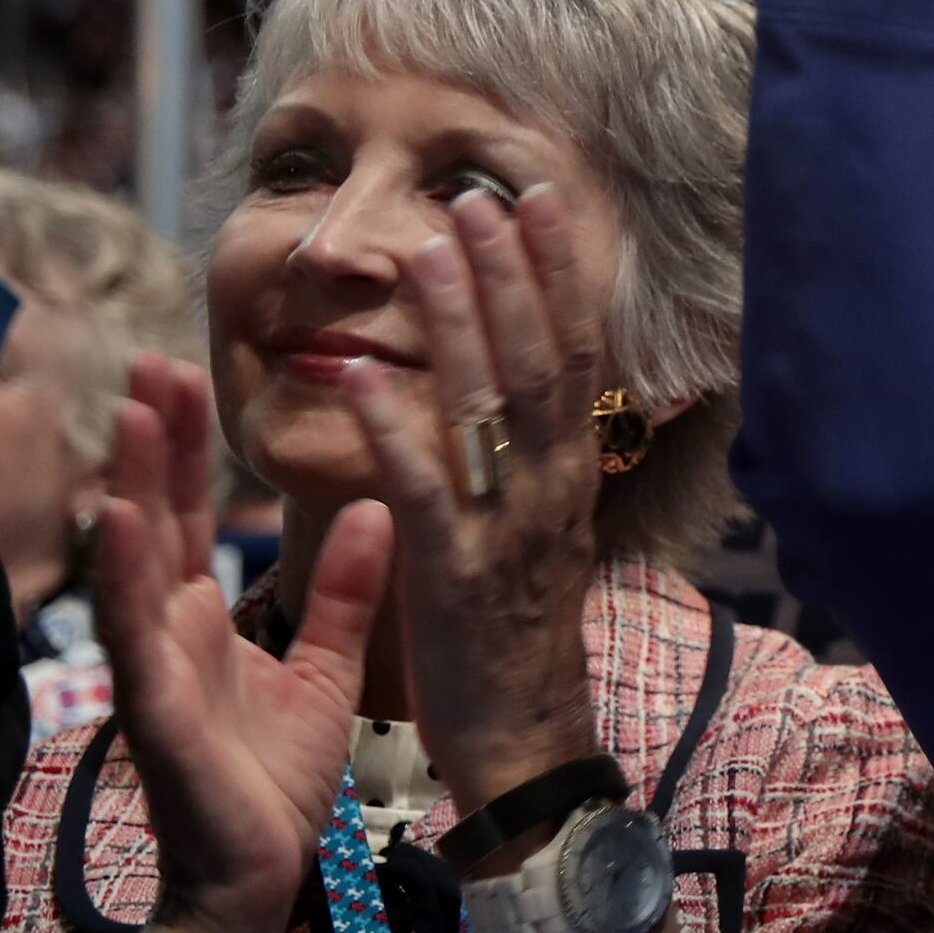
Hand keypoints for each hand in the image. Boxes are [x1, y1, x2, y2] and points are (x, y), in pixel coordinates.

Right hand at [88, 358, 390, 932]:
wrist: (262, 872)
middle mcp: (169, 629)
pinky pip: (140, 633)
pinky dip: (130, 575)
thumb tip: (372, 508)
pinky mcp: (156, 708)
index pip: (192, 513)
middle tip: (152, 360)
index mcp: (204, 617)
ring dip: (131, 484)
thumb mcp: (324, 666)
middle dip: (151, 442)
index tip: (189, 370)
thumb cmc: (274, 776)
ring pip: (137, 560)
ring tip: (132, 411)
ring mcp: (155, 665)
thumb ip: (341, 590)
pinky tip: (126, 520)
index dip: (186, 446)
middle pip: (156, 518)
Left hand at [343, 187, 610, 819]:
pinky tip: (360, 378)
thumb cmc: (518, 633)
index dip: (556, 272)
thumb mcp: (540, 531)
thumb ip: (528, 457)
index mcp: (570, 474)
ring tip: (430, 250)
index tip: (538, 198)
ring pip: (489, 407)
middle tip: (482, 195)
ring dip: (460, 323)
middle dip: (512, 272)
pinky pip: (424, 488)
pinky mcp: (454, 571)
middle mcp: (551, 487)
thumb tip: (517, 384)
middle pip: (539, 359)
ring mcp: (507, 527)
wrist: (525, 736)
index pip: (573, 352)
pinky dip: (394, 429)